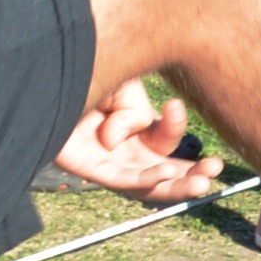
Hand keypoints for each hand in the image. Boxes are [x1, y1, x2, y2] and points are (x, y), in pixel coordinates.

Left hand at [51, 81, 217, 202]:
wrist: (44, 76)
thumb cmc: (81, 75)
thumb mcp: (121, 84)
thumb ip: (134, 111)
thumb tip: (121, 140)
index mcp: (137, 128)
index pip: (164, 137)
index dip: (173, 125)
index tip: (172, 105)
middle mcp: (126, 149)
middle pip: (166, 171)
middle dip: (194, 173)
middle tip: (216, 169)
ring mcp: (109, 162)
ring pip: (149, 185)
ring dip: (178, 185)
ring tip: (203, 184)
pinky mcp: (89, 169)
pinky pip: (123, 181)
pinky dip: (147, 178)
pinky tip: (166, 172)